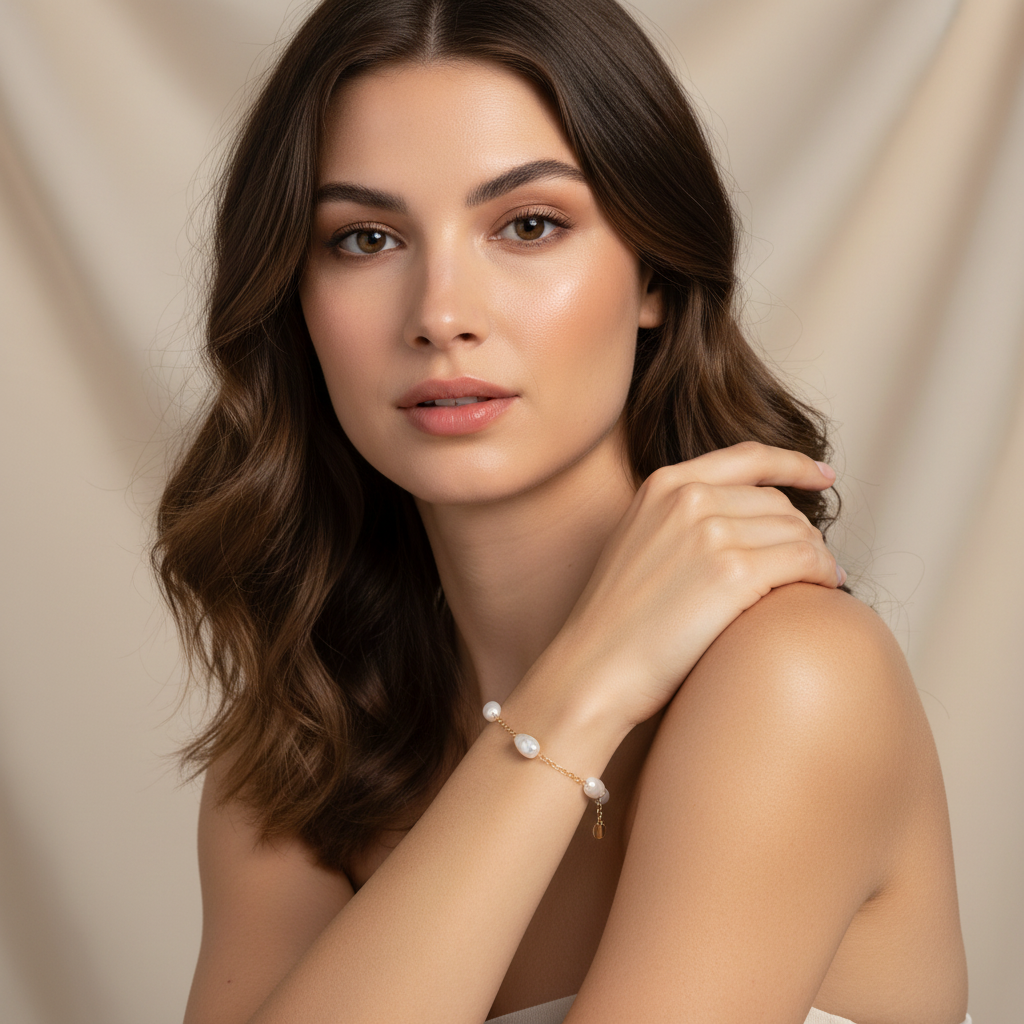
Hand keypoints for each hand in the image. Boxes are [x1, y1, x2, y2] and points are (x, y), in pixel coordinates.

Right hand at [549, 442, 842, 729]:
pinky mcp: (733, 574)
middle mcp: (688, 499)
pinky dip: (825, 574)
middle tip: (812, 566)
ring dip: (818, 557)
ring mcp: (710, 533)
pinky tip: (825, 589)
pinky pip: (807, 561)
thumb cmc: (617, 622)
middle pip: (778, 503)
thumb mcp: (639, 542)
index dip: (795, 464)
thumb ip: (681, 518)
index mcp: (663, 485)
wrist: (594, 667)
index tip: (822, 476)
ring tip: (820, 581)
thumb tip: (743, 520)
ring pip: (799, 532)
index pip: (749, 458)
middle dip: (803, 533)